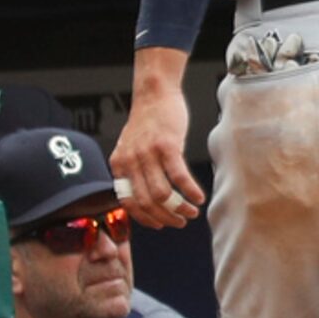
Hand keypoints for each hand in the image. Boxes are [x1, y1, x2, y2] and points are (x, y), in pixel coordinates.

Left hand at [111, 54, 203, 229]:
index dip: (146, 218)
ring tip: (192, 211)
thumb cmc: (147, 121)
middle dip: (165, 218)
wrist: (154, 93)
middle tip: (181, 221)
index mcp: (119, 164)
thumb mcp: (131, 147)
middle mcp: (130, 161)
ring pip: (162, 194)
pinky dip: (190, 191)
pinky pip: (179, 177)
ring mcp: (148, 154)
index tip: (160, 224)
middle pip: (146, 202)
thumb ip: (134, 170)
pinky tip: (199, 197)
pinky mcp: (167, 146)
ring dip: (179, 208)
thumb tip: (147, 198)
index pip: (128, 202)